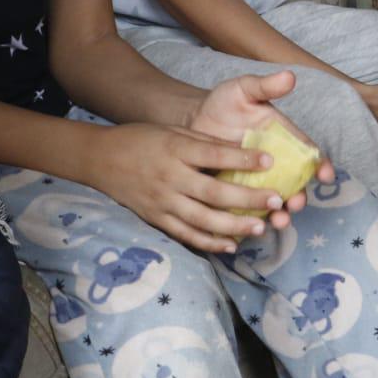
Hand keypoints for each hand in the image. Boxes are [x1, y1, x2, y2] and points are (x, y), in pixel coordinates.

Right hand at [84, 123, 295, 253]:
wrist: (101, 159)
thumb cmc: (142, 140)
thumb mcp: (172, 132)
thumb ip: (204, 143)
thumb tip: (241, 151)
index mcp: (174, 149)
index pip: (213, 155)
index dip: (242, 158)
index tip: (270, 160)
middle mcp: (169, 177)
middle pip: (213, 192)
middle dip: (247, 199)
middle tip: (275, 200)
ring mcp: (162, 202)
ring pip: (202, 219)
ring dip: (233, 226)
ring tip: (260, 227)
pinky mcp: (156, 219)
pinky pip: (185, 235)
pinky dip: (209, 242)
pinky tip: (231, 245)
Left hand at [186, 71, 336, 228]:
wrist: (194, 122)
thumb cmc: (223, 103)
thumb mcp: (243, 90)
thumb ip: (265, 86)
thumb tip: (290, 74)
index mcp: (284, 138)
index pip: (308, 153)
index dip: (321, 164)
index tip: (326, 174)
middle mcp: (276, 162)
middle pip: (296, 183)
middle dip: (301, 196)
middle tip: (297, 203)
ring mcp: (258, 180)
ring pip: (276, 201)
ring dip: (282, 213)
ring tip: (279, 220)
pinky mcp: (239, 193)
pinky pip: (251, 209)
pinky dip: (255, 219)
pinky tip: (253, 226)